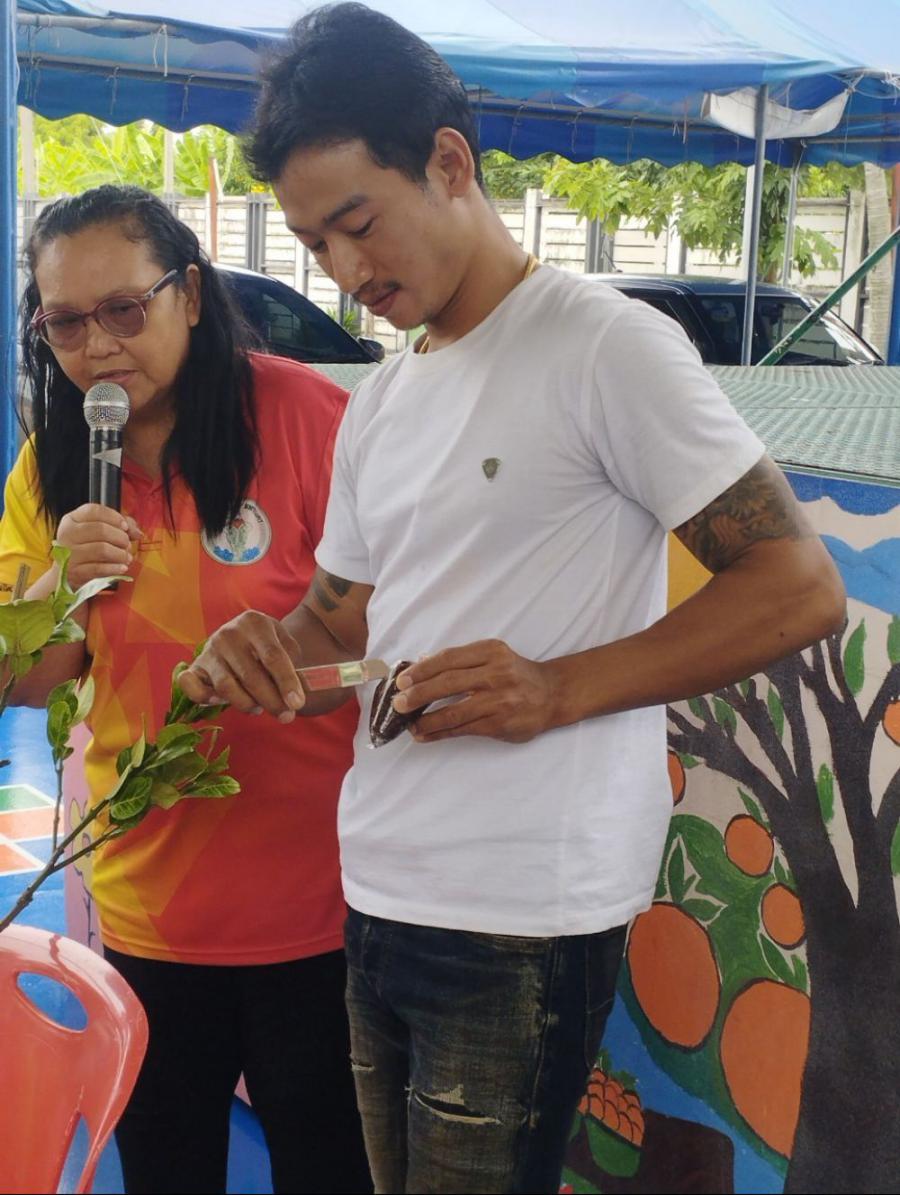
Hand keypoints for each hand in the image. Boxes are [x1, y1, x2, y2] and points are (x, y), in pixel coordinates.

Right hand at [56, 504, 141, 589]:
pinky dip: (115, 568)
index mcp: (72, 519)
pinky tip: (122, 567)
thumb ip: (120, 525)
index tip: (125, 527)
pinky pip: (99, 568)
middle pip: (101, 529)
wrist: (67, 573)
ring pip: (102, 549)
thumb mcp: (98, 531)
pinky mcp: (74, 572)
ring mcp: (69, 553)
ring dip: (120, 554)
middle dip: (121, 537)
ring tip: (126, 557)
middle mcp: (67, 534)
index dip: (114, 517)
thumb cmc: (86, 548)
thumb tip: (137, 532)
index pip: (94, 511)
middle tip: (127, 545)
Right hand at [177, 611, 305, 722]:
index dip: (286, 683)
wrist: (243, 637)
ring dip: (246, 704)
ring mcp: (209, 649)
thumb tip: (296, 696)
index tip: (297, 704)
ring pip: (226, 686)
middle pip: (251, 675)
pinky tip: (220, 702)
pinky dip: (204, 698)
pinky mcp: (195, 666)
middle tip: (286, 716)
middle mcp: (229, 633)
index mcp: (254, 622)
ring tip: (258, 707)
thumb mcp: (286, 646)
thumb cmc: (268, 646)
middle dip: (271, 701)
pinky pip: (191, 686)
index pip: (273, 657)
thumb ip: (294, 667)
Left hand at [393, 639, 559, 743]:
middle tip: (398, 703)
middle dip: (419, 694)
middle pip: (449, 682)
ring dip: (427, 720)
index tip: (402, 680)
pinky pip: (464, 729)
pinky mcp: (500, 723)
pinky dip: (441, 733)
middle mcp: (496, 673)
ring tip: (409, 725)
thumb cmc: (515, 674)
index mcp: (491, 651)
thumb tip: (420, 664)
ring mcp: (500, 700)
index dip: (422, 670)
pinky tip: (426, 735)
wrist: (552, 694)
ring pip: (455, 711)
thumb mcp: (493, 656)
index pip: (449, 659)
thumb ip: (461, 661)